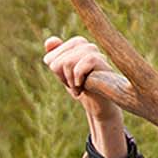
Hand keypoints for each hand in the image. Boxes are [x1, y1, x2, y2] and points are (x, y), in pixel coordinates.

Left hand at [43, 35, 133, 157]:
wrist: (106, 117)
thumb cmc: (87, 97)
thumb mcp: (66, 80)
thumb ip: (57, 60)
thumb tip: (48, 40)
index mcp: (84, 49)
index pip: (57, 48)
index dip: (54, 64)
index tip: (63, 82)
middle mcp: (95, 52)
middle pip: (63, 52)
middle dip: (59, 72)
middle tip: (70, 88)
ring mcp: (103, 62)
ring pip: (73, 56)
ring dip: (68, 77)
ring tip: (76, 89)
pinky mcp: (109, 75)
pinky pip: (88, 60)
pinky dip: (78, 76)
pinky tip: (81, 89)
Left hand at [43, 35, 123, 122]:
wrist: (99, 101)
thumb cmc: (81, 85)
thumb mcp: (62, 73)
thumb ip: (53, 57)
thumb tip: (49, 41)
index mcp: (74, 43)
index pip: (50, 59)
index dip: (57, 74)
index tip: (69, 78)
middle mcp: (84, 43)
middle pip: (57, 62)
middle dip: (64, 78)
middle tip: (76, 83)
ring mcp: (92, 50)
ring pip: (67, 64)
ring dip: (71, 82)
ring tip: (81, 85)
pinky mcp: (99, 60)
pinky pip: (77, 70)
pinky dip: (78, 83)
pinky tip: (86, 87)